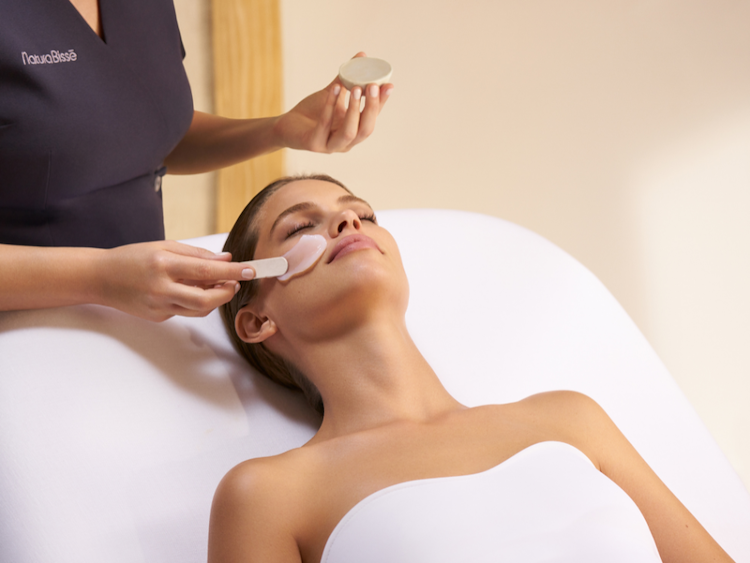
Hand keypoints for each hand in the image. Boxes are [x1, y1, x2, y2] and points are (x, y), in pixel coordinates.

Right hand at [97, 241, 254, 321]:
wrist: (100, 278)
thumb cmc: (132, 258)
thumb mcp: (163, 246)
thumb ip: (196, 254)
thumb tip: (225, 259)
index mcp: (163, 265)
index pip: (206, 271)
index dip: (232, 272)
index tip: (250, 270)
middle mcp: (161, 288)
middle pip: (206, 300)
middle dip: (227, 293)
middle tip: (235, 282)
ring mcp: (159, 306)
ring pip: (199, 310)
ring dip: (214, 299)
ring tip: (217, 285)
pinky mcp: (158, 317)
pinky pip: (185, 311)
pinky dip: (194, 301)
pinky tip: (189, 289)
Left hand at [273, 52, 393, 152]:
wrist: (287, 126)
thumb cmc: (312, 111)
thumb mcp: (333, 94)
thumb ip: (346, 79)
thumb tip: (362, 56)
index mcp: (354, 131)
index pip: (373, 118)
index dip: (381, 103)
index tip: (388, 85)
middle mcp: (346, 143)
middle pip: (366, 129)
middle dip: (371, 107)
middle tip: (372, 85)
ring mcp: (330, 146)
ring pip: (349, 133)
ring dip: (353, 109)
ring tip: (355, 87)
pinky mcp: (314, 144)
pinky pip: (325, 125)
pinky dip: (330, 106)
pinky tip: (334, 89)